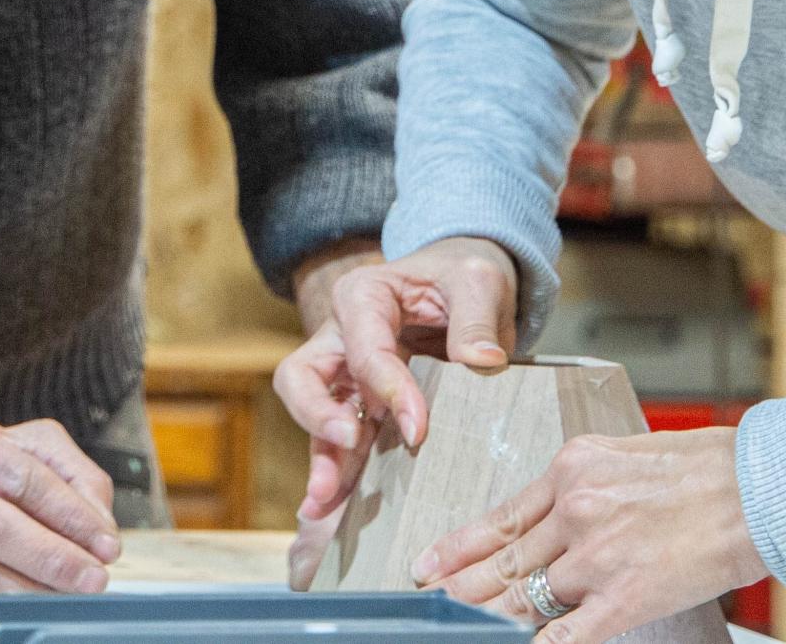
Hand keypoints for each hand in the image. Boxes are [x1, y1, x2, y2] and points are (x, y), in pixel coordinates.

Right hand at [0, 407, 121, 594]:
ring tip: (65, 597)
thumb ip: (66, 472)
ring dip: (26, 590)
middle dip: (51, 556)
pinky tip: (19, 607)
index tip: (106, 544)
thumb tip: (98, 525)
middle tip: (93, 579)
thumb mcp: (12, 446)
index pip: (16, 474)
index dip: (68, 512)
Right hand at [272, 238, 518, 551]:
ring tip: (326, 503)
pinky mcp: (359, 406)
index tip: (417, 430)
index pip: (365, 349)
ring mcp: (345, 375)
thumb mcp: (479, 280)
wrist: (465, 289)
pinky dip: (335, 471)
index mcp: (364, 296)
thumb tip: (482, 360)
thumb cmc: (465, 277)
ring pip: (312, 416)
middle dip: (317, 416)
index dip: (388, 390)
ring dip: (321, 458)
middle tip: (347, 444)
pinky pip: (337, 441)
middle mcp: (340, 336)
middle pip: (303, 376)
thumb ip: (476, 316)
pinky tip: (332, 507)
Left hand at [415, 426, 765, 642]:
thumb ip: (583, 484)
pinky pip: (569, 632)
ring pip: (527, 594)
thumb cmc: (705, 467)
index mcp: (572, 469)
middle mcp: (575, 509)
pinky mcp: (625, 595)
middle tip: (429, 599)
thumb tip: (557, 513)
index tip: (428, 562)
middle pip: (504, 559)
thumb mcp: (625, 455)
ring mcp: (597, 554)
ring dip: (491, 615)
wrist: (758, 486)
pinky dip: (542, 643)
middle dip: (461, 585)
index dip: (458, 545)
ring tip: (459, 624)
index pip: (501, 516)